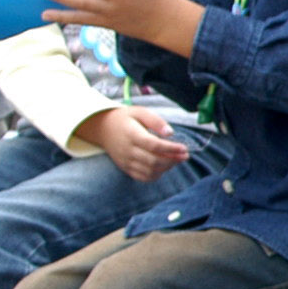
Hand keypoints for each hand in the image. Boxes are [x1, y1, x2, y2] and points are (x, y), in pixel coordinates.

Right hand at [74, 104, 192, 182]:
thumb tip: (170, 133)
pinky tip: (164, 167)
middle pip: (153, 161)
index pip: (154, 145)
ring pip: (149, 171)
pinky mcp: (125, 167)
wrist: (102, 128)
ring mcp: (125, 161)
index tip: (185, 148)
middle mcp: (127, 150)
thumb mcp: (140, 112)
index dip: (171, 149)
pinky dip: (156, 175)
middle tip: (185, 155)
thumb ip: (156, 121)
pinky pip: (142, 177)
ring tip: (176, 160)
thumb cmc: (125, 118)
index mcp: (132, 135)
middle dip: (172, 160)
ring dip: (166, 168)